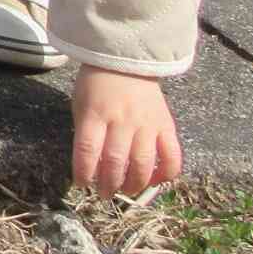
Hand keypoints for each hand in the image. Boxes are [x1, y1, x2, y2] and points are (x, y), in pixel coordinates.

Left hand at [71, 67, 183, 197]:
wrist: (127, 59)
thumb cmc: (97, 84)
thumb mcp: (80, 104)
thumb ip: (85, 133)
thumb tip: (90, 166)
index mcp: (95, 114)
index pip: (87, 151)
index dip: (83, 172)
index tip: (82, 184)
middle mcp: (121, 121)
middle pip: (115, 161)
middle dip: (108, 184)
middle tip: (104, 194)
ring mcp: (146, 123)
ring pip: (143, 163)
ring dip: (134, 184)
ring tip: (126, 191)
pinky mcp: (166, 125)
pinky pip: (172, 156)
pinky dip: (166, 174)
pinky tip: (155, 181)